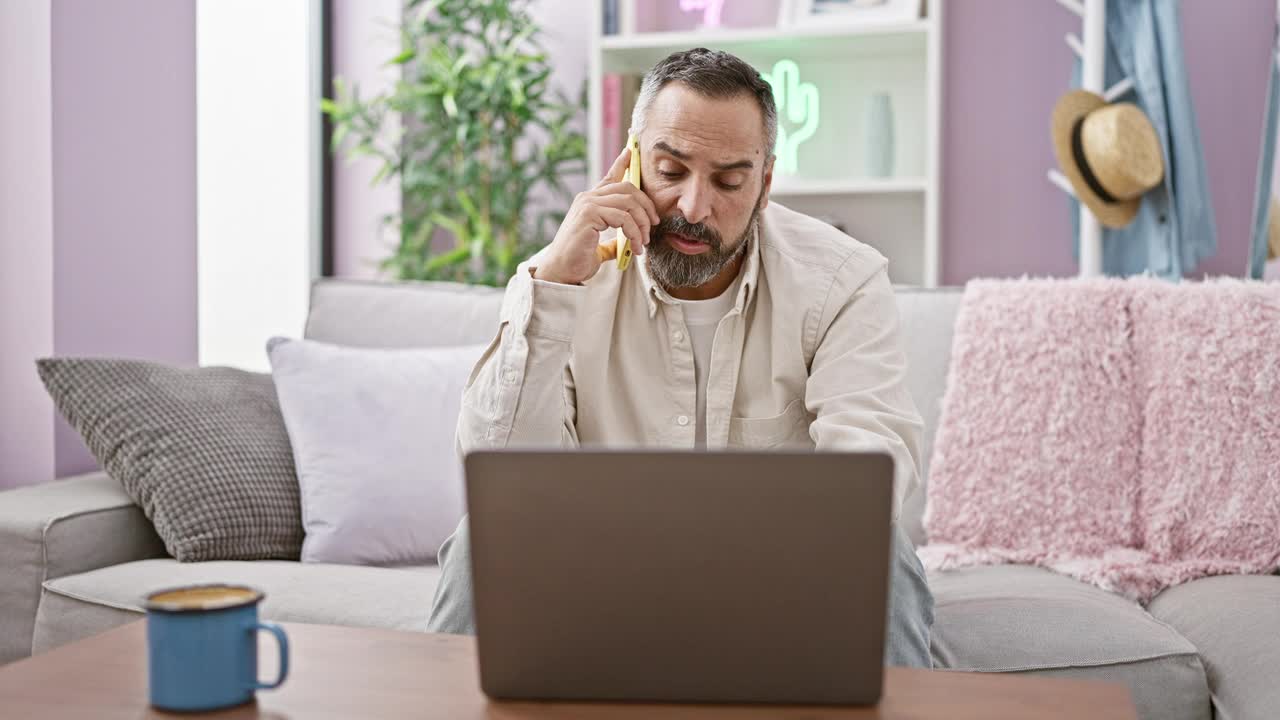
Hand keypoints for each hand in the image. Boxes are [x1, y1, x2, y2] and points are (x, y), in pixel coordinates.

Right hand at [533, 147, 658, 284]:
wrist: (561, 272)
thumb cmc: (577, 261)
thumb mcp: (600, 247)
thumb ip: (612, 240)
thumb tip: (625, 244)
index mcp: (590, 203)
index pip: (609, 177)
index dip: (622, 163)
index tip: (631, 151)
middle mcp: (588, 198)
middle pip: (627, 188)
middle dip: (646, 206)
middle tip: (652, 226)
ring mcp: (587, 204)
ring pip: (628, 203)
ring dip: (642, 224)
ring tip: (643, 243)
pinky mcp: (589, 214)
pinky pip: (623, 218)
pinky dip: (634, 233)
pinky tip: (635, 247)